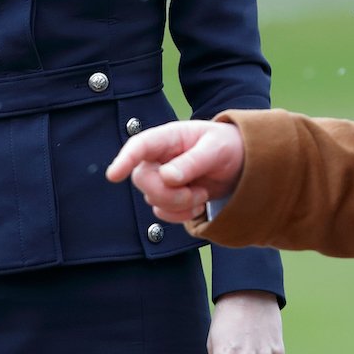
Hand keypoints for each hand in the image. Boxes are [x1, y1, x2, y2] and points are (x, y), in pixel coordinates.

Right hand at [106, 120, 244, 222]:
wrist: (240, 163)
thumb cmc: (227, 146)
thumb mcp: (216, 149)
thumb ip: (192, 162)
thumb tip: (167, 177)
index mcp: (168, 138)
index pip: (140, 146)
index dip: (125, 159)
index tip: (114, 175)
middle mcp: (158, 157)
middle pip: (143, 180)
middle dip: (170, 194)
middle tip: (199, 193)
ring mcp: (159, 178)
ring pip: (152, 200)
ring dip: (181, 204)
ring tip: (203, 193)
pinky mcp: (166, 196)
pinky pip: (161, 212)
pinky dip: (181, 215)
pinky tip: (197, 205)